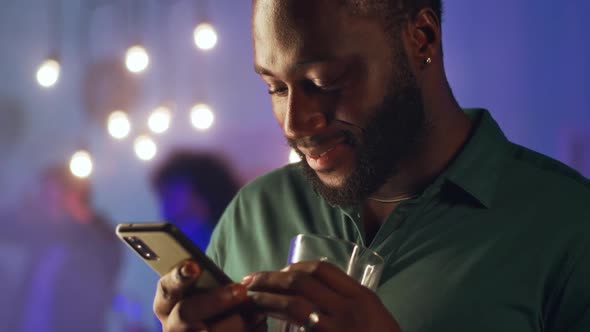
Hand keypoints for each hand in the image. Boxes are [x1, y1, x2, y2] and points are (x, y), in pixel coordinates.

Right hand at [154, 260, 266, 331]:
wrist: (216, 327)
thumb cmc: (212, 305)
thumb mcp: (205, 292)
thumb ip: (209, 283)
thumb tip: (231, 281)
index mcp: (166, 304)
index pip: (167, 287)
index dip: (179, 277)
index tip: (194, 266)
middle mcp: (172, 325)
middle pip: (186, 312)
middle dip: (215, 300)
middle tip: (240, 290)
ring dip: (236, 321)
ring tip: (257, 311)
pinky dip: (249, 330)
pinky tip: (258, 323)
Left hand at [242, 261, 400, 331]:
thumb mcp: (375, 317)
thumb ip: (349, 302)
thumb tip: (316, 293)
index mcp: (363, 296)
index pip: (323, 269)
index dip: (295, 266)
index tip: (281, 270)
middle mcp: (349, 308)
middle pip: (302, 281)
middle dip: (271, 277)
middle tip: (251, 280)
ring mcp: (336, 328)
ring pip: (293, 303)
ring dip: (266, 297)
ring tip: (249, 297)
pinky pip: (296, 325)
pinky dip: (276, 319)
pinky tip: (263, 319)